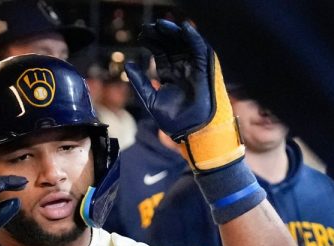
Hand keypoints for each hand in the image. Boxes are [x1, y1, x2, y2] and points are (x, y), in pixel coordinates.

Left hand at [126, 19, 242, 171]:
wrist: (192, 132)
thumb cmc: (174, 121)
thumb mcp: (151, 99)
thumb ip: (140, 82)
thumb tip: (128, 64)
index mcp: (171, 77)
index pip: (161, 55)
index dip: (152, 44)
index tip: (141, 36)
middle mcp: (183, 70)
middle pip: (172, 47)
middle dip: (161, 36)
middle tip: (148, 28)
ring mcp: (195, 69)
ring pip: (185, 45)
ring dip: (174, 33)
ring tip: (161, 25)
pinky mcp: (206, 70)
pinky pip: (201, 50)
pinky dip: (194, 38)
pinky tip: (184, 29)